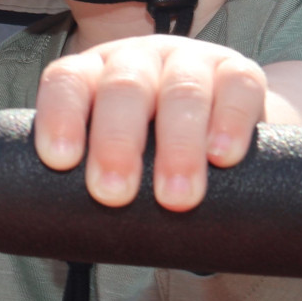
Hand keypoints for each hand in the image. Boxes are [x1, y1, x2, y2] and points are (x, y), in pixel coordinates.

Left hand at [34, 35, 266, 211]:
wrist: (222, 136)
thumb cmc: (151, 157)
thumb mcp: (116, 160)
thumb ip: (91, 183)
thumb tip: (66, 239)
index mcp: (95, 76)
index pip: (68, 82)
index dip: (61, 115)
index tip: (61, 160)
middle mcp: (140, 61)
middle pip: (124, 87)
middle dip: (117, 142)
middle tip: (114, 194)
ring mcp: (191, 62)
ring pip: (182, 90)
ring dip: (177, 144)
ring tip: (175, 196)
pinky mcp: (240, 72)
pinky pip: (238, 86)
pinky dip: (231, 120)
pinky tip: (223, 156)